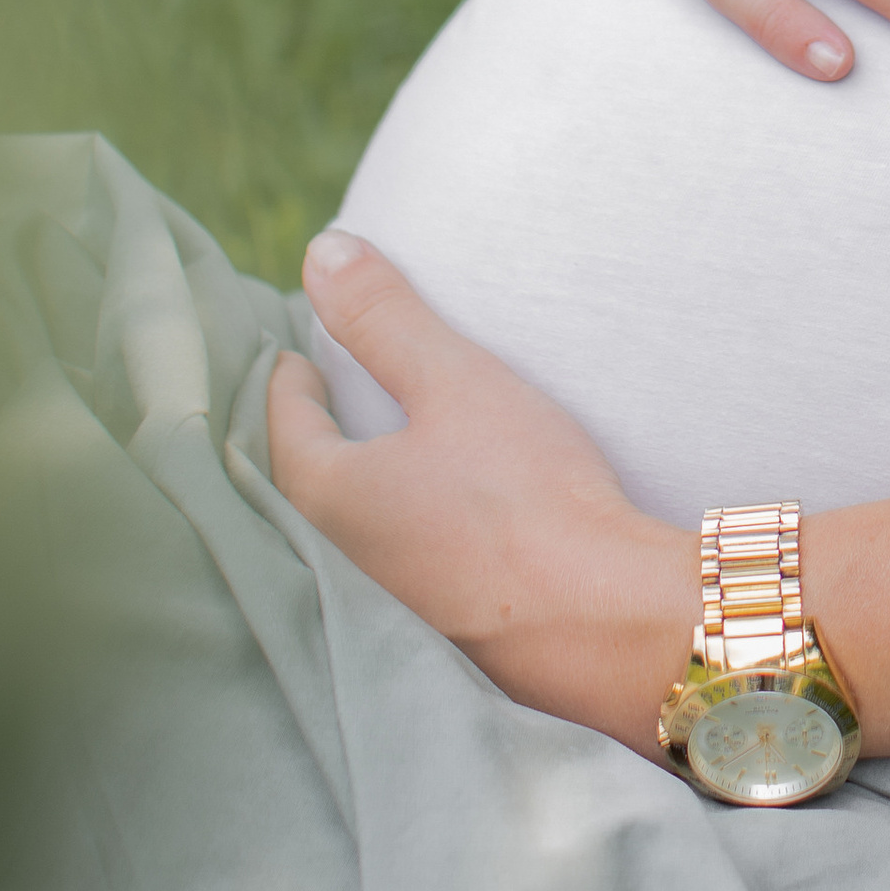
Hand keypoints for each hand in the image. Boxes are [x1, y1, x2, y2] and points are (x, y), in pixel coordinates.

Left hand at [268, 232, 693, 756]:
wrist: (605, 621)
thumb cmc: (526, 493)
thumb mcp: (454, 381)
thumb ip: (383, 316)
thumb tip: (320, 250)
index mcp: (326, 500)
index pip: (284, 425)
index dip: (291, 377)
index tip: (297, 354)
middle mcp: (337, 564)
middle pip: (303, 485)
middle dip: (309, 438)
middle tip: (319, 397)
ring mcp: (383, 612)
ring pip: (343, 535)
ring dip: (349, 492)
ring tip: (370, 453)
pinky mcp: (433, 640)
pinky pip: (389, 573)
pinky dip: (393, 536)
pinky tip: (430, 524)